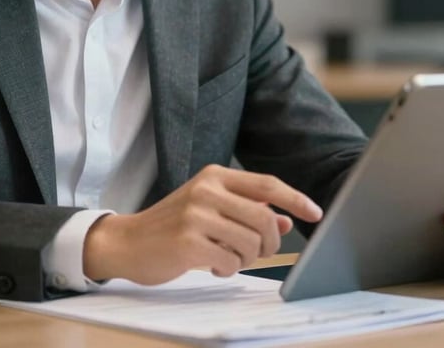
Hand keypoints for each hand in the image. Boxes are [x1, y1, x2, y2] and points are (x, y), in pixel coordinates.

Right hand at [83, 164, 322, 284]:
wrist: (127, 241)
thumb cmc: (173, 224)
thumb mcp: (210, 208)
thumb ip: (246, 210)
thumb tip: (287, 220)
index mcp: (215, 175)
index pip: (267, 184)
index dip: (295, 199)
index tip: (315, 213)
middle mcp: (207, 190)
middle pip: (264, 217)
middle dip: (269, 241)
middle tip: (257, 251)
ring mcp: (197, 214)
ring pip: (250, 242)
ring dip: (246, 258)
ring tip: (226, 256)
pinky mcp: (188, 241)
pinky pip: (230, 261)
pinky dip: (227, 268)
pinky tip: (211, 264)